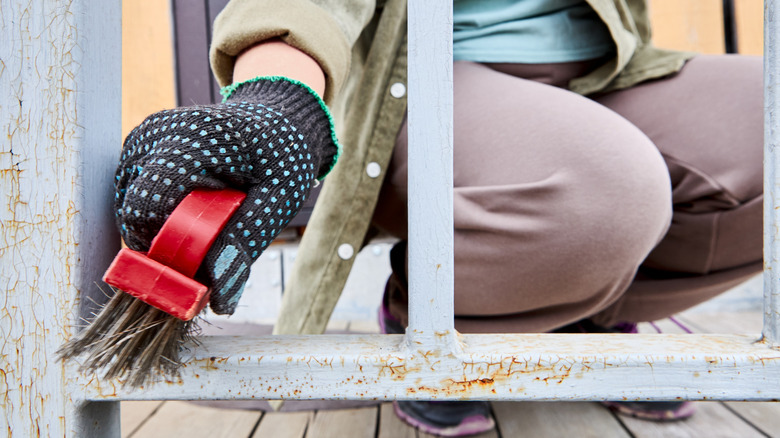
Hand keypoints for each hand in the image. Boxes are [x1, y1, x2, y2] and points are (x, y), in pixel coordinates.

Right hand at [114, 77, 339, 313]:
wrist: (278, 117)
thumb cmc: (283, 155)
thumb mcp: (277, 200)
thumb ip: (243, 245)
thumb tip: (217, 300)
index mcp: (189, 140)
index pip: (144, 209)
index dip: (167, 248)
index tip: (203, 262)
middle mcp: (154, 135)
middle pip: (133, 213)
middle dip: (167, 242)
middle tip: (213, 239)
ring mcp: (142, 139)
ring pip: (131, 209)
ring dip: (165, 228)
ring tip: (210, 214)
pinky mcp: (139, 149)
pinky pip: (136, 198)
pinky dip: (162, 214)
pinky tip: (196, 204)